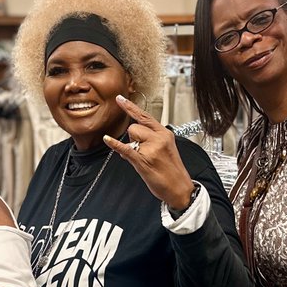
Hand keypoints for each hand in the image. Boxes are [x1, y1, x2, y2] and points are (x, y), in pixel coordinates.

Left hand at [103, 94, 195, 210]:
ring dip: (130, 146)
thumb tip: (135, 135)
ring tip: (141, 158)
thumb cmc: (172, 170)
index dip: (130, 107)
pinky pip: (125, 148)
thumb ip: (153, 138)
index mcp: (164, 133)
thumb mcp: (167, 147)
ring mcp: (151, 149)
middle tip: (140, 151)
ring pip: (130, 137)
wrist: (179, 188)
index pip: (145, 116)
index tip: (120, 99)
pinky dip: (114, 144)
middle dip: (132, 138)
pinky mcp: (143, 160)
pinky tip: (107, 139)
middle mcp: (158, 138)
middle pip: (134, 127)